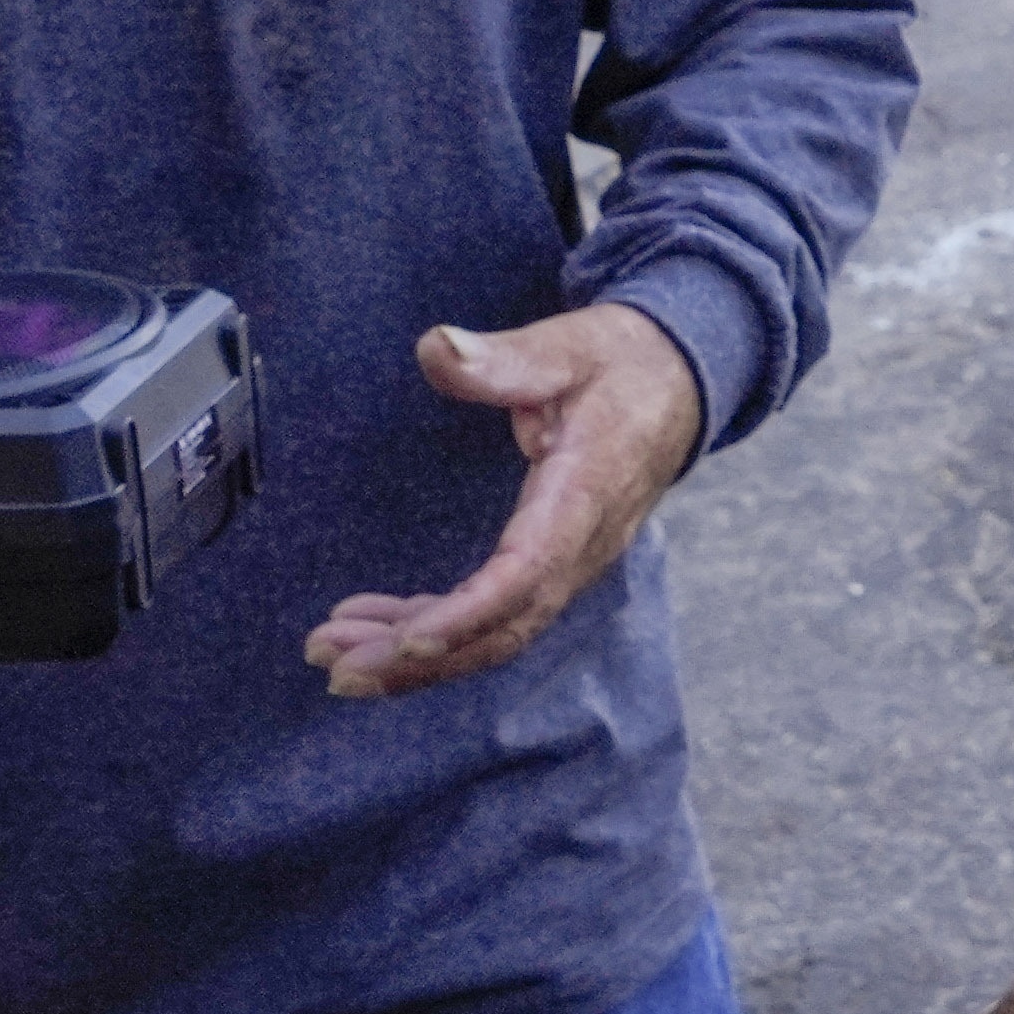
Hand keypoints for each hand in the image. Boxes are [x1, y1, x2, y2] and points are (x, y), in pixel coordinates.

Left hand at [308, 302, 700, 700]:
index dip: (468, 614)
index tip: (406, 640)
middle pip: (505, 627)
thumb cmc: (620, 363)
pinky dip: (435, 627)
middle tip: (337, 667)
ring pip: (496, 632)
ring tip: (335, 651)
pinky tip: (379, 625)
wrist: (678, 382)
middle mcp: (582, 545)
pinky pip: (495, 615)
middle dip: (421, 657)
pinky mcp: (552, 564)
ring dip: (416, 652)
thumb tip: (436, 347)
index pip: (527, 571)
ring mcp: (570, 563)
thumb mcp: (565, 346)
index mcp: (585, 491)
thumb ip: (502, 357)